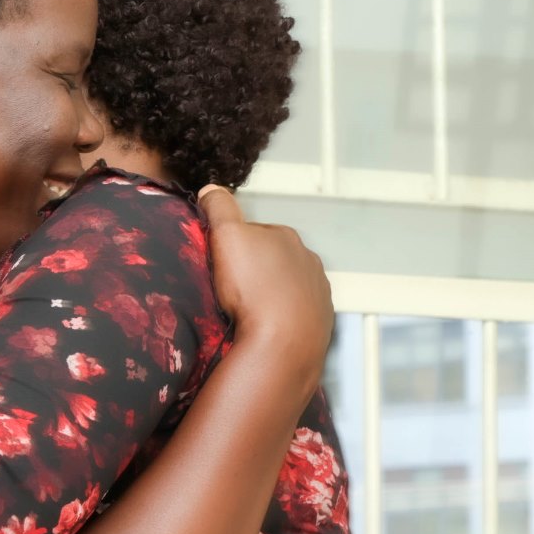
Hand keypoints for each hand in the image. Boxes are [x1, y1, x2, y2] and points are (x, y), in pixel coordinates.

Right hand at [196, 186, 331, 402]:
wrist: (284, 344)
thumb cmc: (254, 289)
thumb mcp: (227, 236)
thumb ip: (220, 207)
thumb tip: (212, 189)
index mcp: (286, 236)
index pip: (255, 232)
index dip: (234, 245)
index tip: (221, 263)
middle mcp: (308, 260)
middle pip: (273, 259)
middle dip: (255, 269)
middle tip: (231, 290)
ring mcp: (318, 292)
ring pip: (287, 287)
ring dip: (270, 295)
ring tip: (247, 313)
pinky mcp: (321, 321)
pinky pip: (297, 314)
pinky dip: (283, 318)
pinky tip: (266, 328)